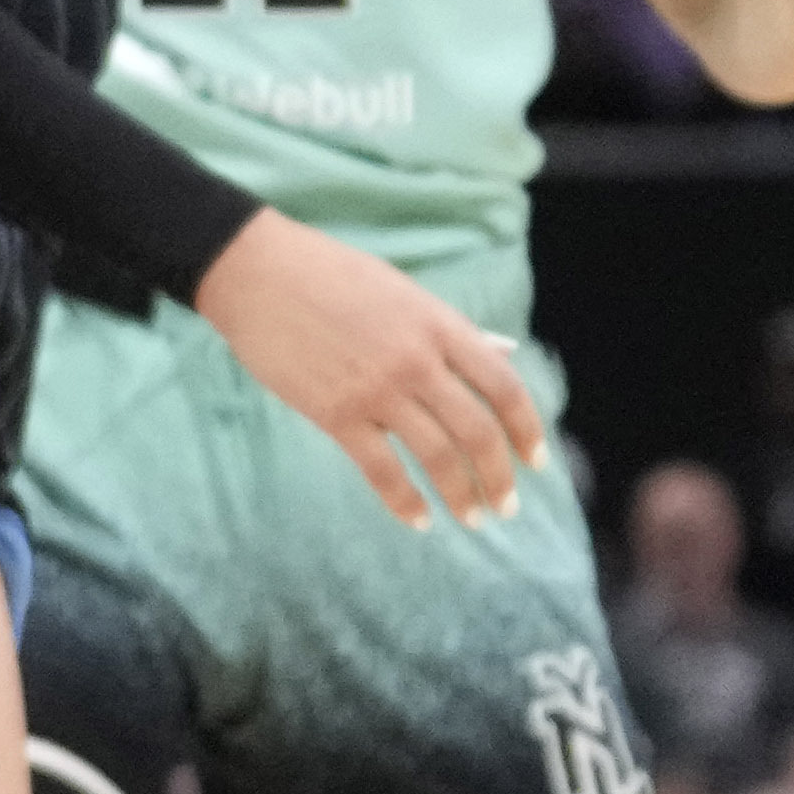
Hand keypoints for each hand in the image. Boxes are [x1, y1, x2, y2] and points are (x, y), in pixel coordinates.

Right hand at [193, 210, 545, 526]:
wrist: (258, 273)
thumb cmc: (330, 274)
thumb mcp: (403, 291)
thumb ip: (450, 329)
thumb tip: (501, 353)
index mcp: (440, 326)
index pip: (504, 387)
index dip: (527, 430)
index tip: (535, 461)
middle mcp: (418, 361)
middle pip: (477, 432)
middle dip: (498, 477)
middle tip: (505, 506)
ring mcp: (377, 390)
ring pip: (437, 457)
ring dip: (461, 496)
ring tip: (471, 519)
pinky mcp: (336, 414)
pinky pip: (382, 470)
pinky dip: (405, 501)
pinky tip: (419, 520)